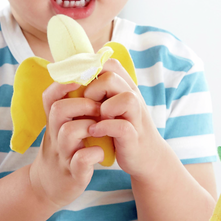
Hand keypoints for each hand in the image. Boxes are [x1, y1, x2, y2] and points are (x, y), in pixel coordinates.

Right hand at [28, 78, 105, 209]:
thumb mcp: (59, 127)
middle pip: (58, 110)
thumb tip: (87, 79)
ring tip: (101, 130)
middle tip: (99, 109)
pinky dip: (94, 154)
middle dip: (83, 104)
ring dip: (89, 127)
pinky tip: (100, 153)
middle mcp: (54, 136)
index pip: (50, 96)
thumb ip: (69, 107)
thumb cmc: (63, 150)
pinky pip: (80, 160)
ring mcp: (63, 154)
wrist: (48, 187)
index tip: (80, 78)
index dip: (63, 84)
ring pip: (68, 132)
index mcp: (53, 122)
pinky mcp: (73, 173)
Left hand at [81, 58, 174, 178]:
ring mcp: (136, 117)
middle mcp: (133, 98)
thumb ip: (100, 90)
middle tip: (88, 106)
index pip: (109, 64)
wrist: (146, 156)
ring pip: (126, 98)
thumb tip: (74, 75)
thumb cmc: (121, 129)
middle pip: (112, 78)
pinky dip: (105, 128)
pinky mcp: (134, 137)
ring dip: (104, 108)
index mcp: (125, 87)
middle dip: (93, 91)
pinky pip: (122, 126)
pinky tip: (95, 131)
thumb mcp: (111, 105)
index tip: (79, 85)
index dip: (89, 70)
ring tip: (95, 119)